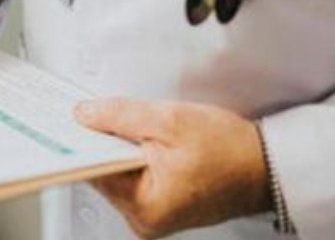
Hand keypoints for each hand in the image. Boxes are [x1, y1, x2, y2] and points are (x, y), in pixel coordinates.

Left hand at [74, 98, 270, 238]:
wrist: (267, 166)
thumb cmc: (230, 150)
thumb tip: (84, 114)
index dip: (81, 141)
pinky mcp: (158, 207)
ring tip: (125, 126)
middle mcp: (144, 219)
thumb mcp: (170, 120)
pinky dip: (131, 157)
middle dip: (102, 142)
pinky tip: (138, 140)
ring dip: (118, 148)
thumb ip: (120, 116)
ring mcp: (151, 216)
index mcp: (144, 206)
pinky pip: (132, 177)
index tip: (67, 121)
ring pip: (116, 173)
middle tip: (95, 114)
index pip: (93, 170)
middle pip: (103, 172)